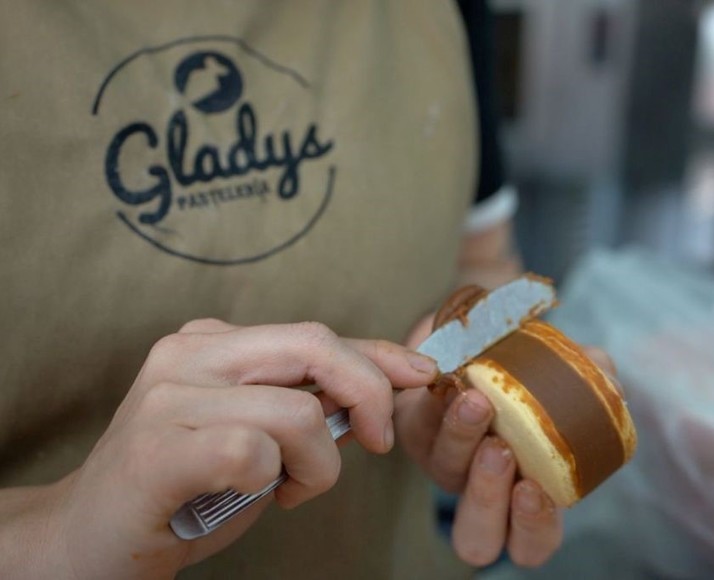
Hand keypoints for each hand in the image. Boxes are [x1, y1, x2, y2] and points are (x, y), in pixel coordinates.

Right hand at [21, 319, 437, 579]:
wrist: (87, 538)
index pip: (317, 335)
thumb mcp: (257, 433)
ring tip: (285, 490)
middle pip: (316, 346)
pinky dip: (274, 481)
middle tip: (375, 443)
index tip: (422, 374)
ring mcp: (169, 395)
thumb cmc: (185, 488)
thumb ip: (306, 403)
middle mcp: (189, 353)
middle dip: (370, 394)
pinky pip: (256, 451)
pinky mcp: (158, 447)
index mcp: (214, 343)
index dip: (379, 353)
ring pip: (299, 410)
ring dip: (316, 465)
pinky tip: (252, 496)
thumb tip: (380, 390)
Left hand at [397, 315, 617, 567]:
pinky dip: (438, 398)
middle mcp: (482, 490)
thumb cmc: (534, 380)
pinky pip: (422, 422)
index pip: (530, 543)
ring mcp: (446, 462)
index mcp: (526, 495)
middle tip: (501, 450)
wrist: (477, 347)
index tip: (535, 490)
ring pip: (445, 471)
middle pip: (475, 534)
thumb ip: (595, 382)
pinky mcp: (416, 427)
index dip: (532, 528)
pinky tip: (456, 376)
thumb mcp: (572, 381)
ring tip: (478, 402)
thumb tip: (612, 386)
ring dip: (462, 437)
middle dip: (487, 495)